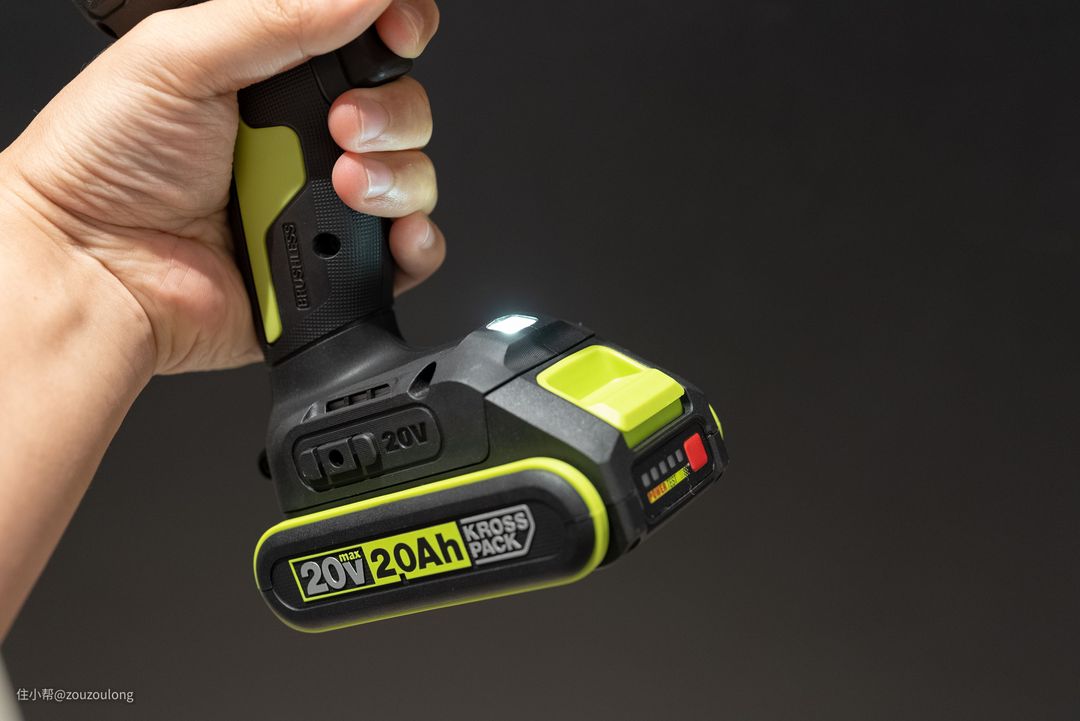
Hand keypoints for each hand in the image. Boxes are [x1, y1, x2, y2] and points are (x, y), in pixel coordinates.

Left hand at [0, 0, 443, 374]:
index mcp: (273, 75)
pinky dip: (416, 242)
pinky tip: (387, 234)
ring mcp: (324, 203)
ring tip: (342, 186)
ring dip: (396, 177)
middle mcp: (305, 138)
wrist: (96, 273)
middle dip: (391, 114)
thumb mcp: (182, 57)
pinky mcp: (335, 266)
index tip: (397, 32)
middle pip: (402, 108)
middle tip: (339, 126)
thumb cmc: (106, 164)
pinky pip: (410, 252)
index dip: (397, 28)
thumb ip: (280, 16)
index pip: (364, 38)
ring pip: (412, 177)